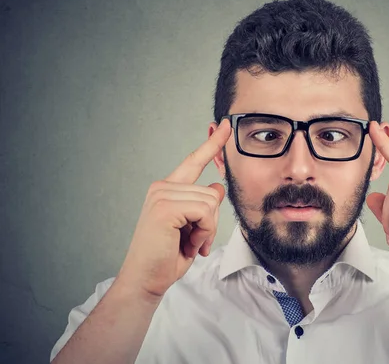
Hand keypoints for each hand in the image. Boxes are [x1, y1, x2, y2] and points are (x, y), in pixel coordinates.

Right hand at [116, 119, 230, 298]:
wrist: (147, 280)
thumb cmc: (168, 256)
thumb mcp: (194, 227)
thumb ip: (204, 204)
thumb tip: (217, 186)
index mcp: (168, 189)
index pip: (193, 161)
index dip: (211, 144)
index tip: (225, 126)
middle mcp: (162, 187)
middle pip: (213, 191)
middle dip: (211, 222)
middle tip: (193, 240)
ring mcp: (161, 195)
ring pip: (211, 202)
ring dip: (207, 229)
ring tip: (188, 243)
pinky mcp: (165, 207)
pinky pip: (205, 211)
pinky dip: (204, 232)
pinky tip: (188, 244)